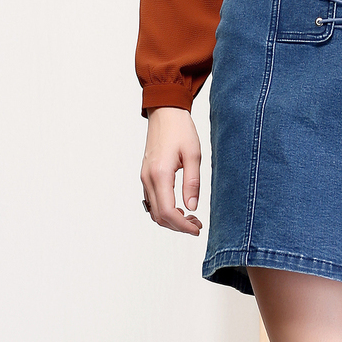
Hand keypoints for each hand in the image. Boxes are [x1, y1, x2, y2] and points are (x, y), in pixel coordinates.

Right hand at [141, 107, 203, 234]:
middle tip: (197, 225)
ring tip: (191, 217)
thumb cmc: (180, 130)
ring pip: (153, 211)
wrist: (165, 113)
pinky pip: (152, 201)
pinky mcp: (146, 175)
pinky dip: (164, 210)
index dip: (183, 226)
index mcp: (160, 175)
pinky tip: (179, 207)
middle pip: (159, 216)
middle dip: (178, 226)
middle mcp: (148, 179)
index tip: (197, 229)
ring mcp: (144, 178)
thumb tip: (192, 207)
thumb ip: (192, 182)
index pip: (168, 212)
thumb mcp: (193, 155)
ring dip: (171, 219)